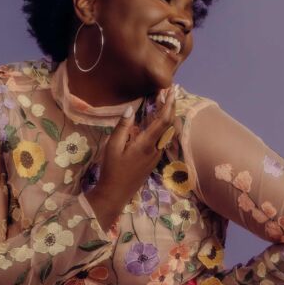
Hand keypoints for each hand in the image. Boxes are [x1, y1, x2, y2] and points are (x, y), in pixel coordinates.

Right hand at [85, 85, 177, 230]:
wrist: (116, 193)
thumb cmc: (112, 169)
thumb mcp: (113, 146)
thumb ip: (123, 127)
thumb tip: (131, 109)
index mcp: (146, 144)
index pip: (163, 120)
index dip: (169, 104)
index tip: (171, 91)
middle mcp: (156, 149)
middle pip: (169, 125)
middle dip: (172, 107)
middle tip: (171, 92)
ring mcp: (156, 156)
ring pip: (168, 133)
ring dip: (168, 116)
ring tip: (165, 102)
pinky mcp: (154, 160)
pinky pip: (163, 139)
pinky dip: (164, 127)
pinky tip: (158, 121)